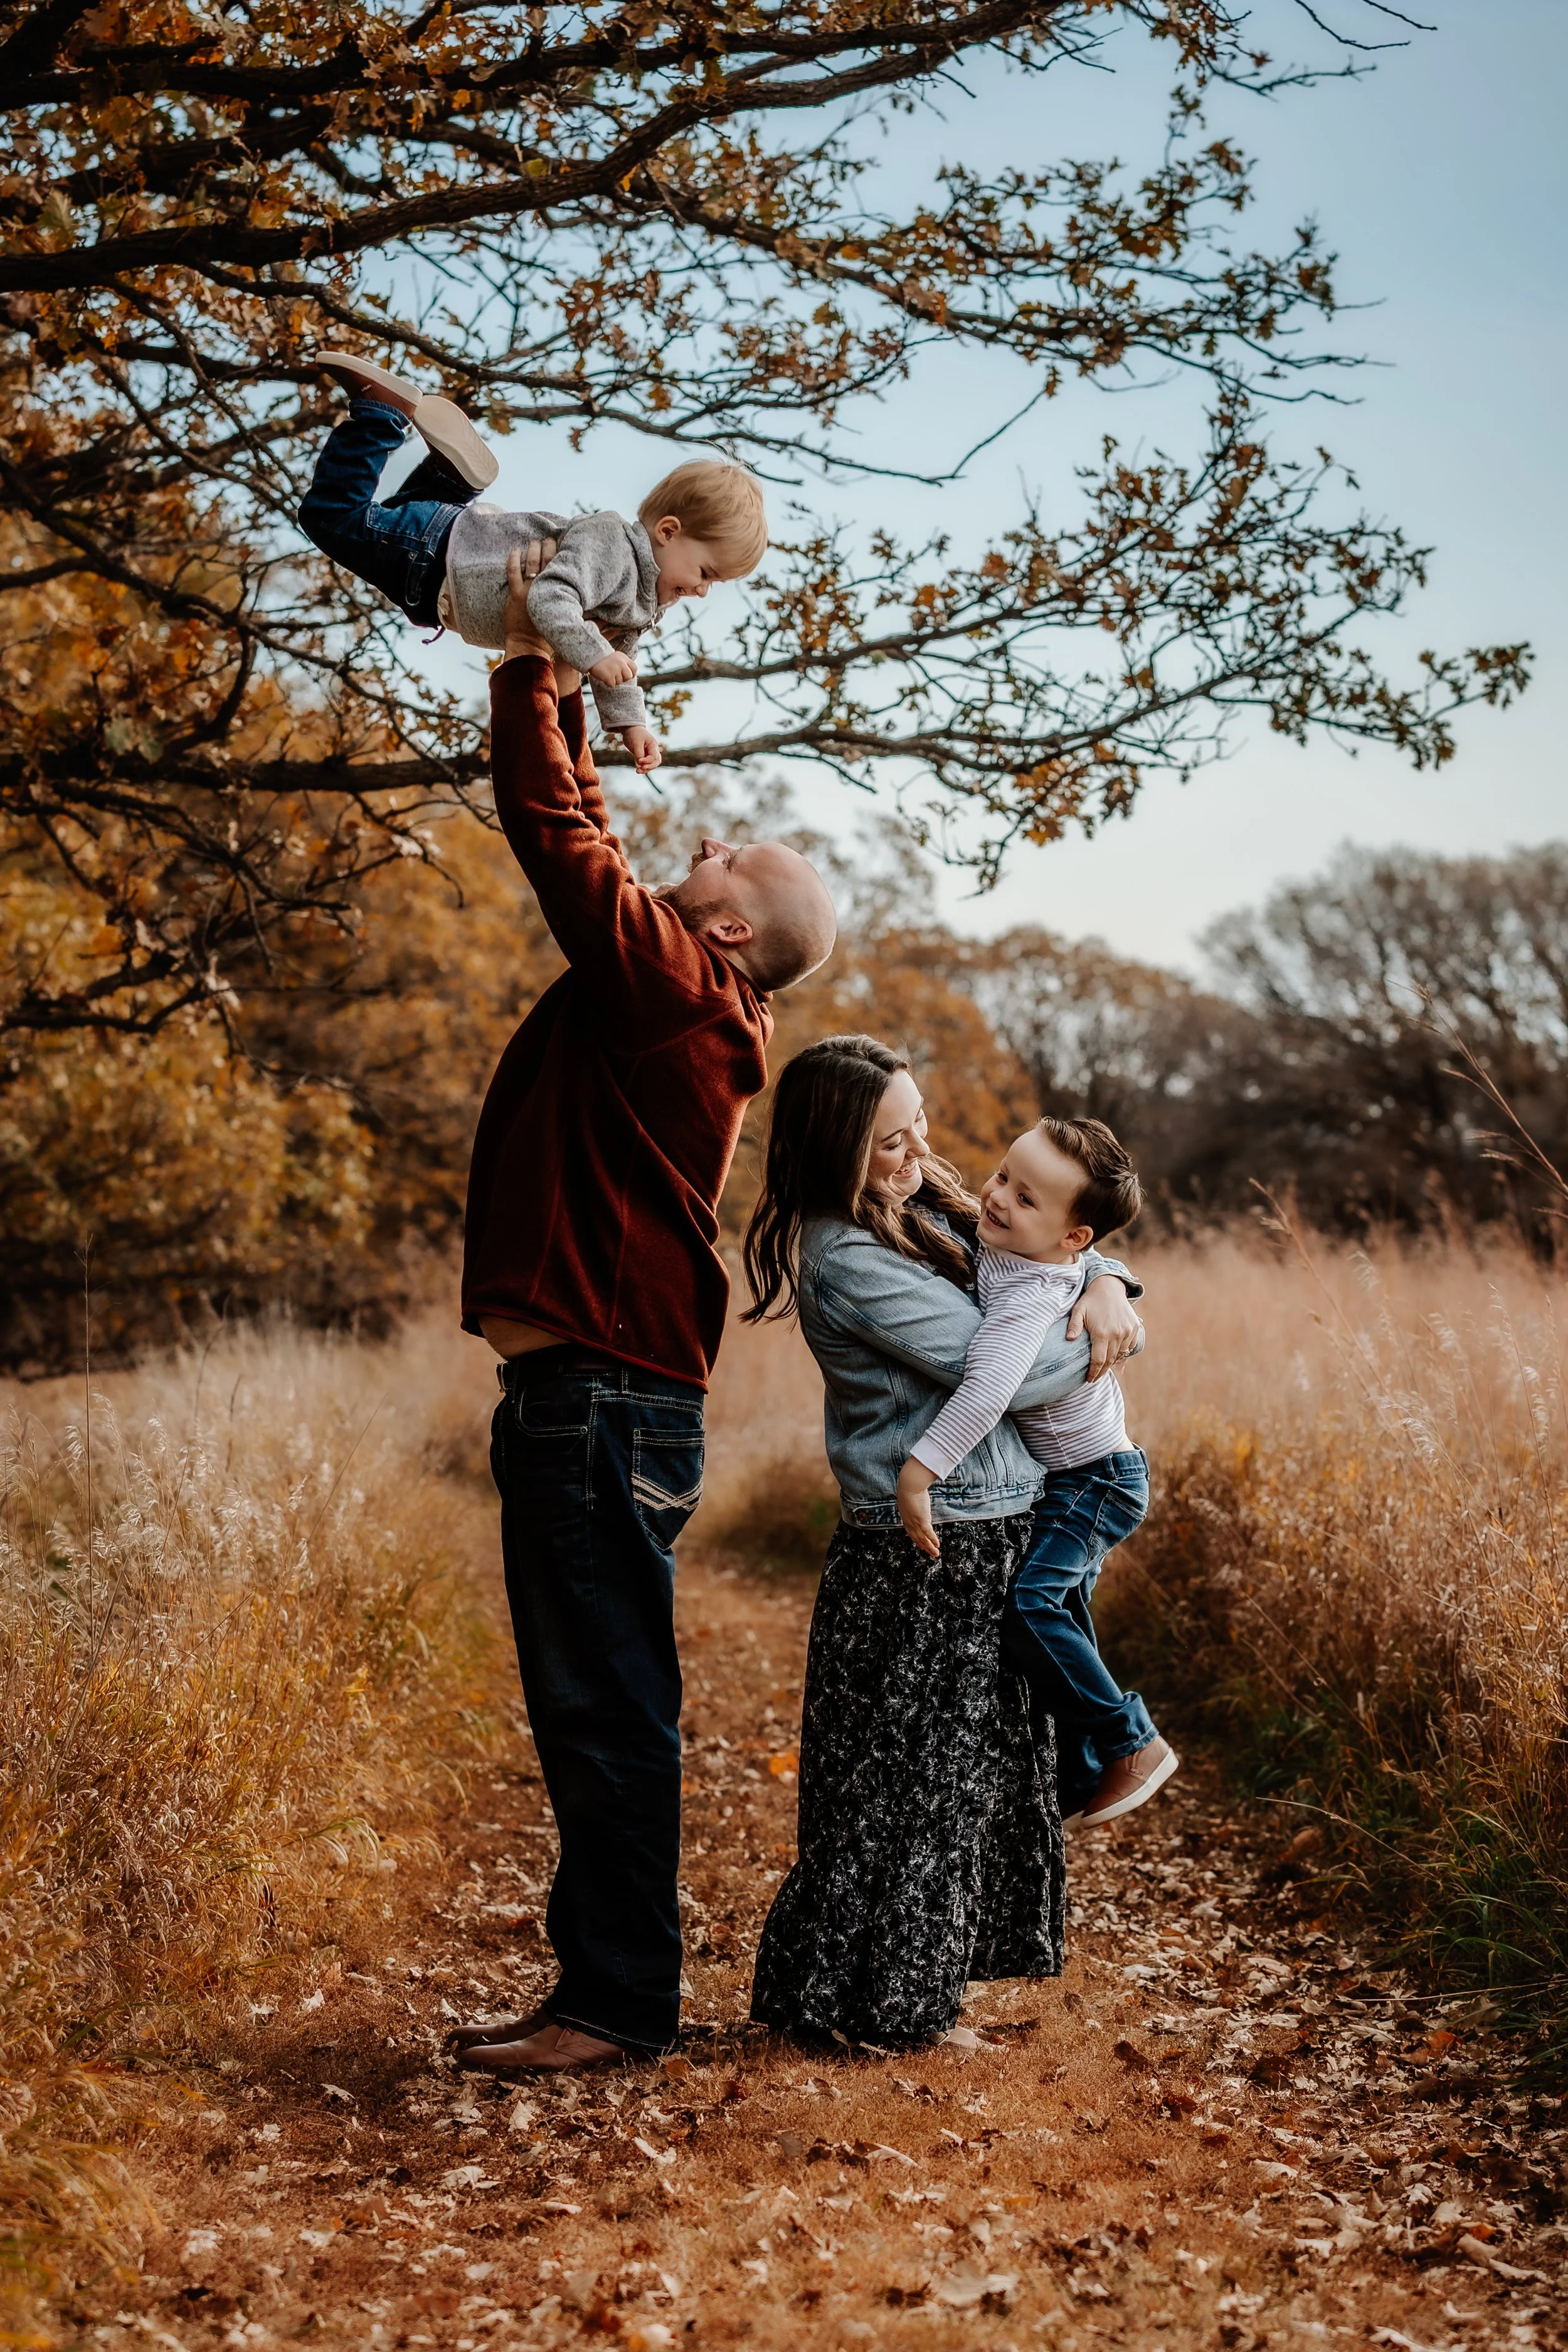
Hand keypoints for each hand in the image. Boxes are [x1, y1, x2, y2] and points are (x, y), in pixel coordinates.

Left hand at [501, 542, 574, 691]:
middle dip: (549, 547)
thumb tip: (609, 618)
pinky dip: (513, 559)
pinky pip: (512, 572)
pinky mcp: (515, 595)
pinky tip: (515, 550)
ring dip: (533, 549)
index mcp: (561, 593)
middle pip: (548, 560)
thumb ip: (588, 616)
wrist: (529, 647)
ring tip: (535, 542)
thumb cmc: (551, 638)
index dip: (564, 554)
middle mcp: (546, 588)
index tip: (566, 544)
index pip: (564, 568)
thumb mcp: (573, 624)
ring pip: (531, 562)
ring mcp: (529, 590)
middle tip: (550, 538)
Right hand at [590, 649, 637, 686]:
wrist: (591, 656)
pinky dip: (607, 683)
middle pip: (629, 677)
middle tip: (614, 676)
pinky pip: (612, 685)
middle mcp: (622, 663)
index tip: (625, 675)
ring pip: (619, 682)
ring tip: (606, 673)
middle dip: (623, 678)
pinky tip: (603, 676)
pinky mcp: (609, 676)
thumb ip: (623, 664)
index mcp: (624, 658)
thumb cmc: (602, 658)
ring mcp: (616, 670)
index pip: (634, 669)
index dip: (631, 674)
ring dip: (613, 681)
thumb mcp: (616, 657)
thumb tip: (628, 675)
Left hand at [620, 724, 661, 773]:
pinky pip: (645, 765)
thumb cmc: (634, 734)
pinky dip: (642, 768)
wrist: (630, 729)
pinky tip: (637, 770)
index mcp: (653, 745)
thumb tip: (640, 763)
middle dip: (649, 767)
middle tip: (641, 769)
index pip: (654, 756)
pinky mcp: (643, 757)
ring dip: (646, 769)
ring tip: (637, 771)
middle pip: (656, 762)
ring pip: (651, 765)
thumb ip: (639, 753)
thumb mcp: (636, 743)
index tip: (639, 760)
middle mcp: (653, 751)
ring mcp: (649, 754)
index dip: (647, 760)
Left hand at [896, 1459, 940, 1559]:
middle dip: (924, 1546)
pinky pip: (928, 1533)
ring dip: (930, 1547)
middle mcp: (909, 1521)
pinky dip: (933, 1540)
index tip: (921, 1545)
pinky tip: (937, 1545)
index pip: (911, 1531)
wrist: (909, 1484)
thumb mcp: (910, 1494)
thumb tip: (917, 1492)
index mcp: (906, 1516)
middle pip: (916, 1538)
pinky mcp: (922, 1520)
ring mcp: (915, 1522)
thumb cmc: (910, 1486)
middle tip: (930, 1553)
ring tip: (936, 1554)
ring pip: (923, 1539)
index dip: (917, 1539)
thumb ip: (914, 1497)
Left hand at [1067, 1274, 1144, 1383]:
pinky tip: (1115, 1357)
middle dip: (1102, 1371)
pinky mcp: (1134, 1328)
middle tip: (1095, 1378)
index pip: (1098, 1360)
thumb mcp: (1078, 1311)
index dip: (1094, 1372)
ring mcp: (1127, 1331)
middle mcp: (1117, 1334)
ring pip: (1120, 1354)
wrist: (1109, 1287)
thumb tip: (1069, 1340)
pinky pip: (1129, 1346)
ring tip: (1103, 1368)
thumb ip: (1073, 1326)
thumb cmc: (1090, 1300)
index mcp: (1102, 1333)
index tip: (1089, 1379)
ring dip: (1112, 1362)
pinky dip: (1123, 1353)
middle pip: (1110, 1360)